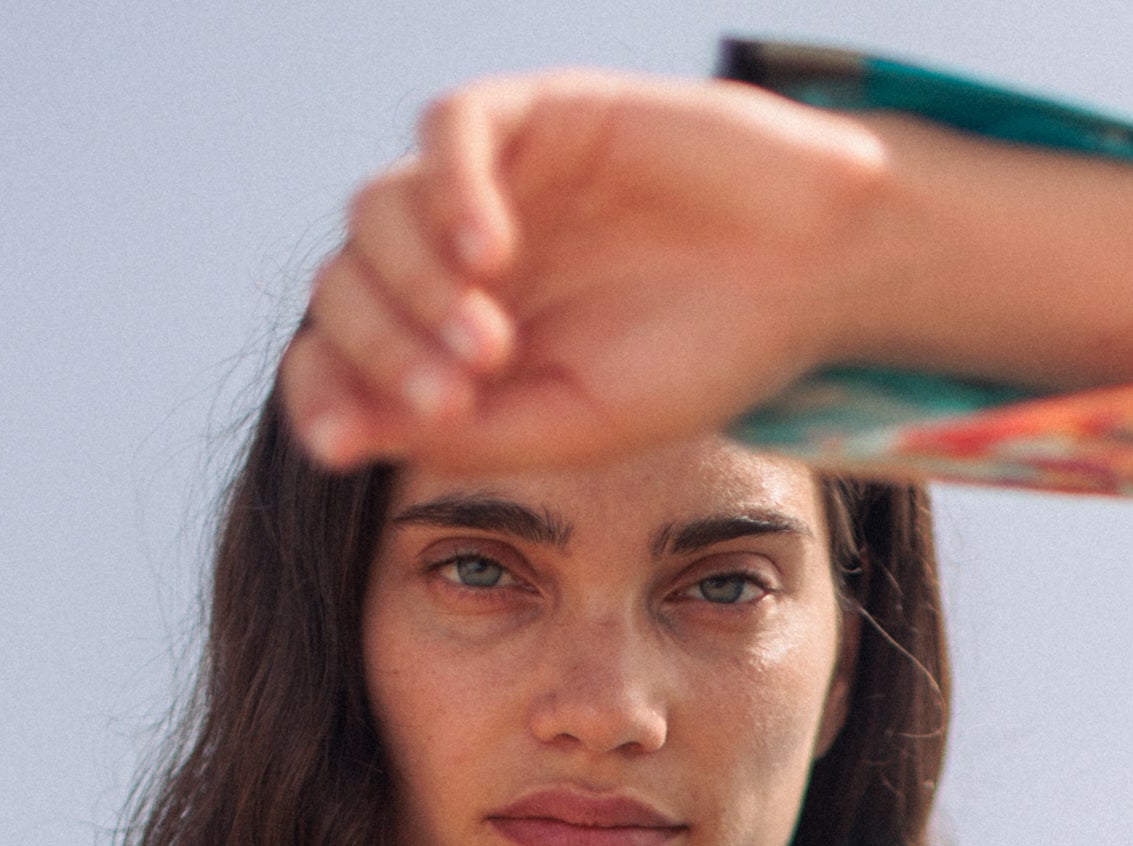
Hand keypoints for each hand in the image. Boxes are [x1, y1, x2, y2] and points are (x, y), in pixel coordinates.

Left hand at [281, 73, 888, 474]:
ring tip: (488, 342)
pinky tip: (491, 254)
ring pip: (377, 207)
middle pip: (344, 282)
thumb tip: (338, 436)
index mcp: (454, 341)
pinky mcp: (535, 113)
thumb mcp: (573, 428)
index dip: (319, 391)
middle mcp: (455, 258)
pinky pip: (449, 129)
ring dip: (411, 284)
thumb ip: (460, 436)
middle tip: (453, 397)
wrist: (813, 271)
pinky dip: (449, 191)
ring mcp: (490, 182)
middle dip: (379, 350)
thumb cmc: (702, 358)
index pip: (338, 353)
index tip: (336, 445)